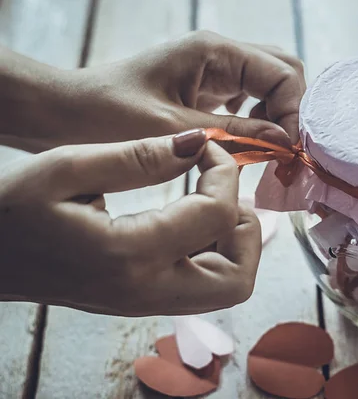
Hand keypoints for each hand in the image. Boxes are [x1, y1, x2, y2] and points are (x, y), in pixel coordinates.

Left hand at [0, 31, 304, 151]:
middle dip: (290, 111)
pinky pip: (248, 99)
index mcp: (213, 51)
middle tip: (282, 151)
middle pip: (282, 71)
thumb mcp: (174, 130)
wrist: (65, 113)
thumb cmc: (106, 115)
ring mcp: (213, 70)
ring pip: (269, 85)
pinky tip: (246, 145)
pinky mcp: (206, 89)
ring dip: (275, 117)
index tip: (286, 152)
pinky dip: (257, 122)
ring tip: (266, 151)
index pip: (282, 73)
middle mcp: (219, 54)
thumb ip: (235, 133)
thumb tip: (284, 142)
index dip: (292, 112)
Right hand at [0, 129, 261, 315]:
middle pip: (238, 277)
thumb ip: (138, 156)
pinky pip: (200, 286)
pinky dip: (212, 254)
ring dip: (233, 244)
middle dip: (246, 228)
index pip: (217, 215)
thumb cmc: (9, 210)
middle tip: (221, 191)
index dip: (226, 172)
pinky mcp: (141, 301)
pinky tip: (188, 221)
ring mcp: (145, 303)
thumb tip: (199, 143)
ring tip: (206, 202)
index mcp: (130, 254)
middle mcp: (146, 290)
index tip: (207, 149)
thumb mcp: (66, 167)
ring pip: (226, 288)